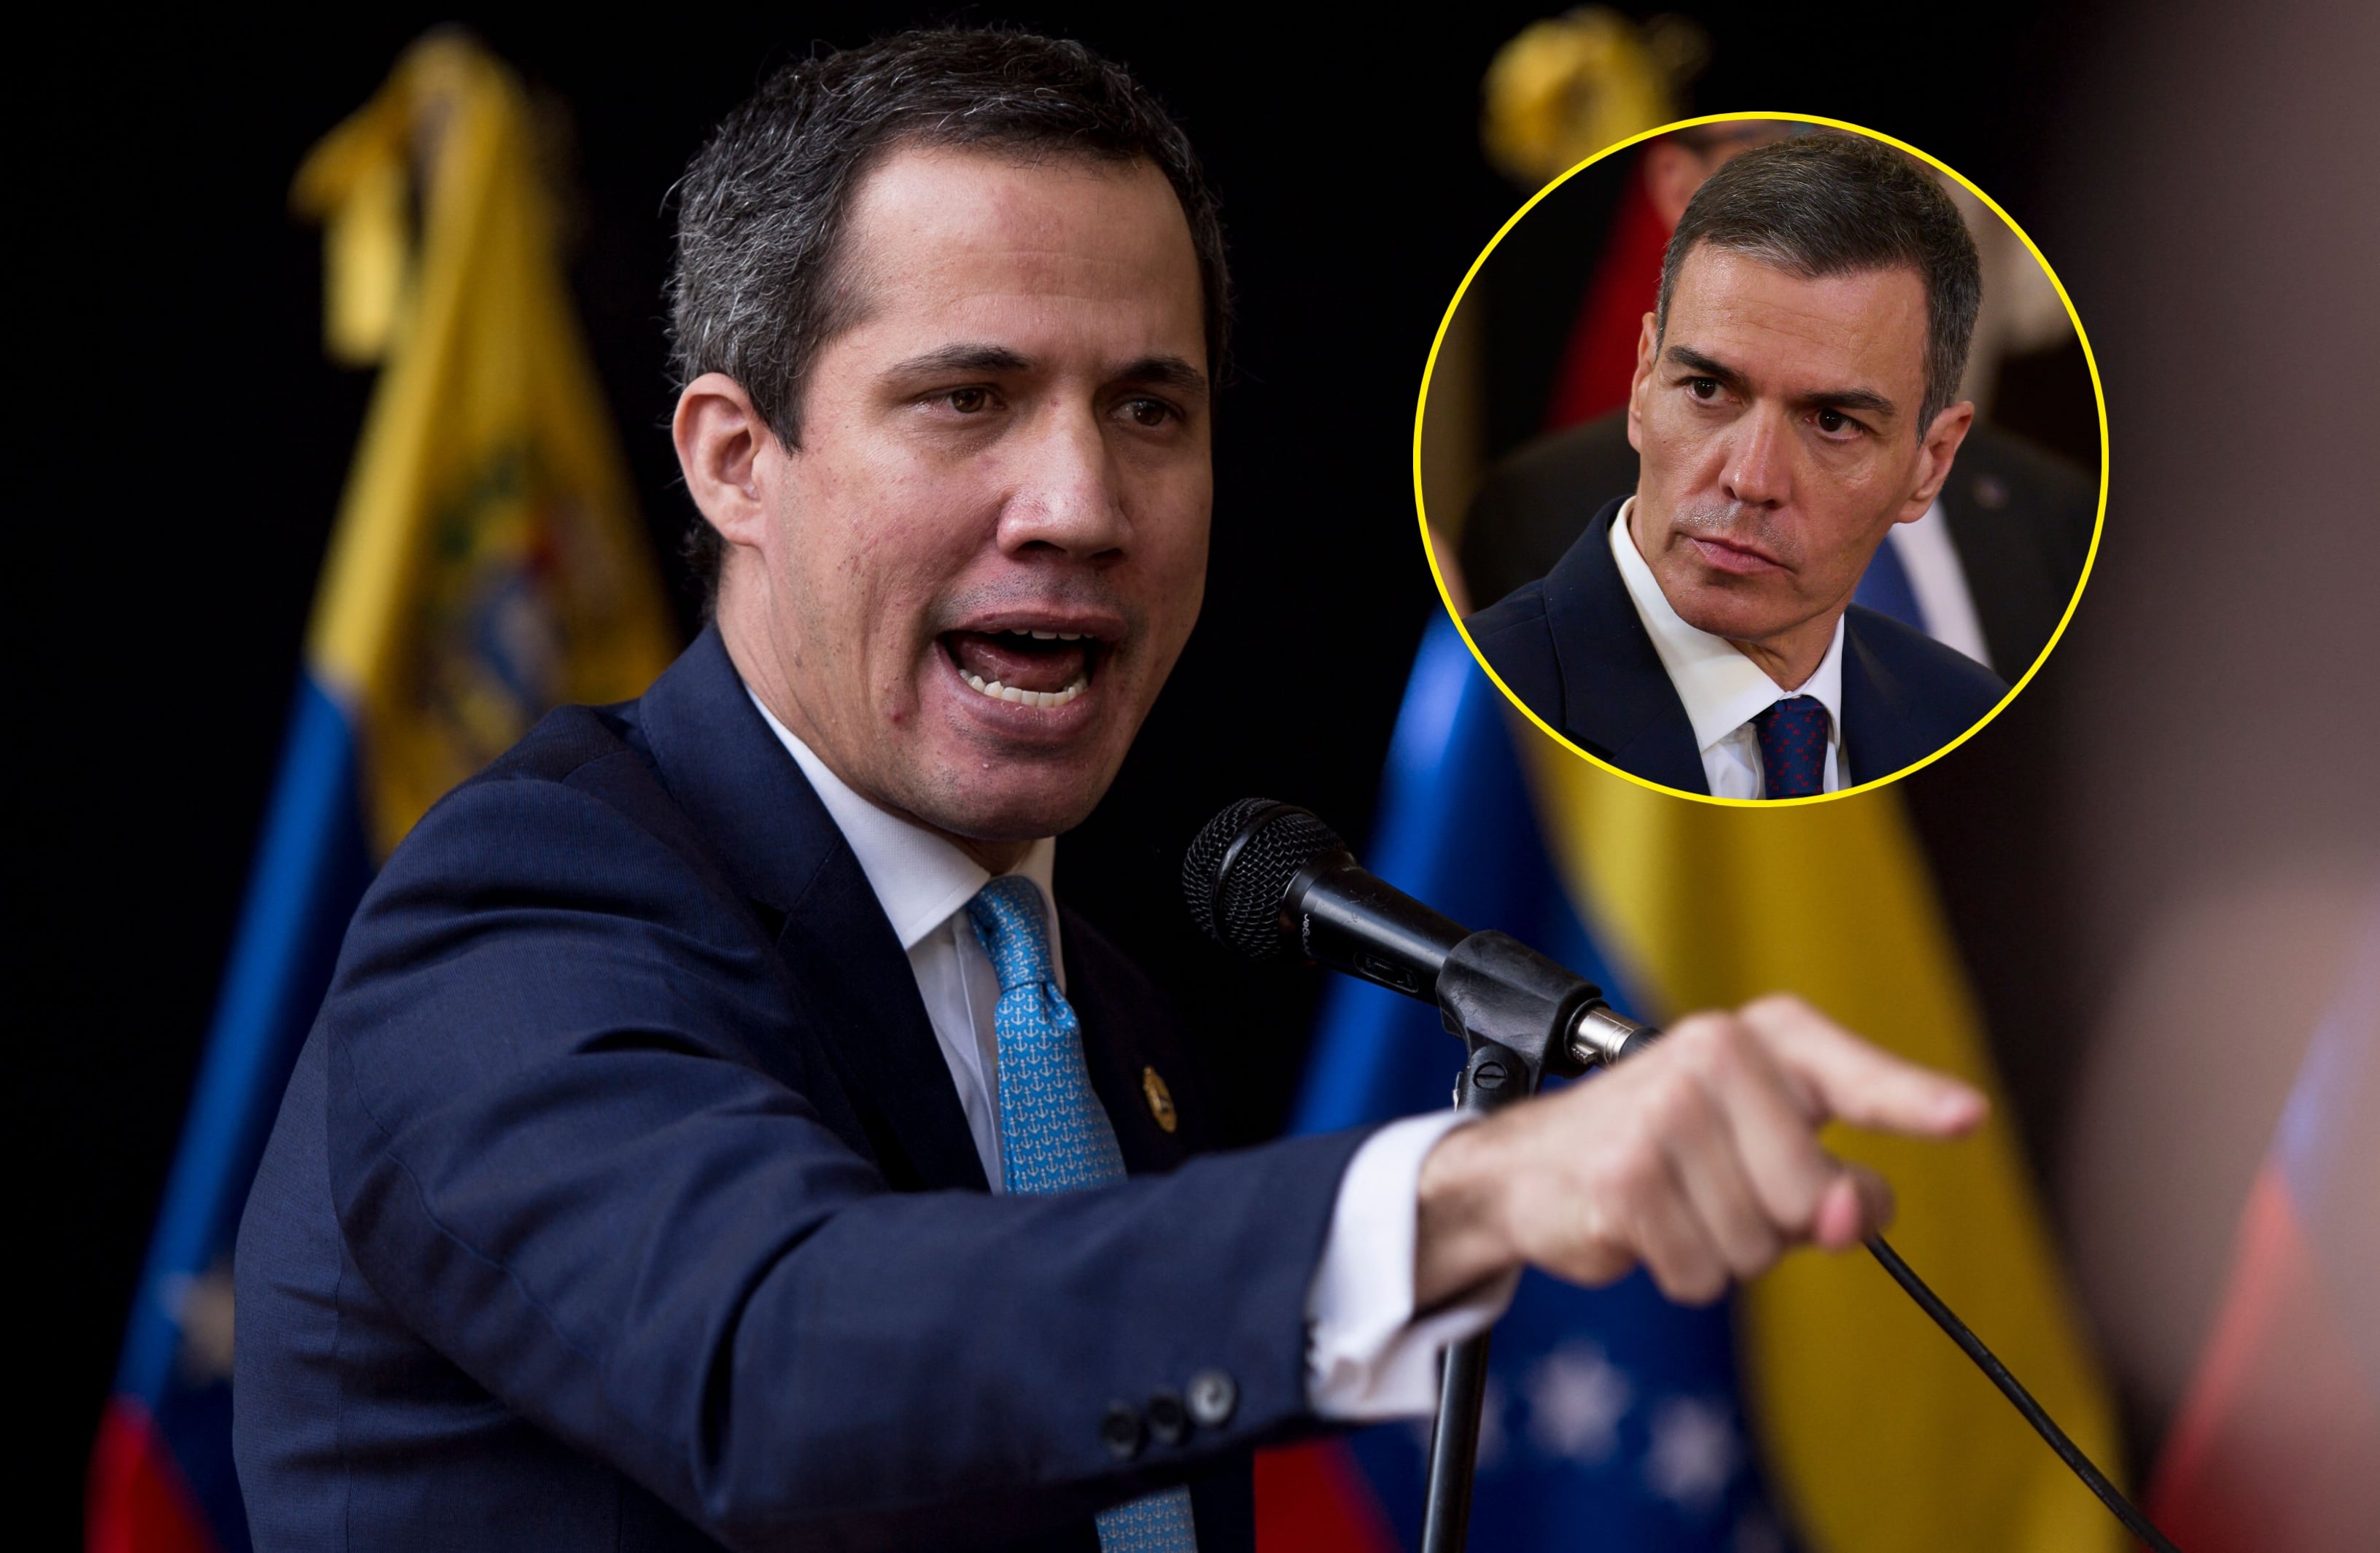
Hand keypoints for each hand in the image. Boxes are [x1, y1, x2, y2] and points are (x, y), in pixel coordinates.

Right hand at [1413, 994, 1985, 1306]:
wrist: (1530, 1166)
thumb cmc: (1668, 1155)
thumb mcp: (1767, 1157)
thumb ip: (1840, 1188)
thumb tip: (1852, 1215)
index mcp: (1761, 1038)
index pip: (1853, 1074)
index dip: (1912, 1101)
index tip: (1970, 1117)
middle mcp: (1714, 1053)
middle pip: (1811, 1196)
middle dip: (1777, 1224)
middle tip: (1718, 1193)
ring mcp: (1665, 1109)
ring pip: (1759, 1243)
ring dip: (1725, 1252)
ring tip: (1677, 1208)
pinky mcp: (1626, 1172)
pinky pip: (1703, 1270)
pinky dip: (1681, 1271)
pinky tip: (1644, 1228)